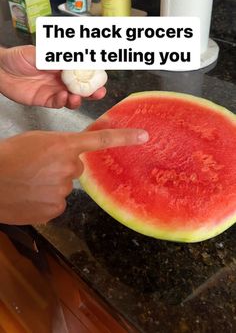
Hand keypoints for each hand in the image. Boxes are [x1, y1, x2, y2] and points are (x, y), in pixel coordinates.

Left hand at [0, 45, 105, 107]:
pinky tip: (63, 97)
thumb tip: (74, 59)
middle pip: (81, 87)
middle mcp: (60, 79)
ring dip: (78, 98)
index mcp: (62, 66)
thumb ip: (56, 58)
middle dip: (92, 90)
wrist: (1, 70)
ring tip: (78, 97)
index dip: (92, 75)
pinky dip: (62, 101)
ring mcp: (54, 90)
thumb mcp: (39, 53)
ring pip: (72, 97)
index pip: (82, 71)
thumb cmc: (17, 57)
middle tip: (99, 92)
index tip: (101, 77)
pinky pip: (58, 104)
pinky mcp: (45, 100)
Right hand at [0, 128, 148, 223]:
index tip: (144, 136)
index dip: (124, 138)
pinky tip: (31, 195)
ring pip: (64, 187)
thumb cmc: (9, 156)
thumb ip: (59, 147)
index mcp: (64, 146)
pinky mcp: (55, 210)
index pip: (100, 140)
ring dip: (52, 185)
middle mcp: (68, 168)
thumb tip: (70, 159)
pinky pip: (57, 203)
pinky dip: (46, 200)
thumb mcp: (36, 141)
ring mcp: (62, 191)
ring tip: (30, 181)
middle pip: (75, 168)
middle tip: (39, 167)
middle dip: (62, 168)